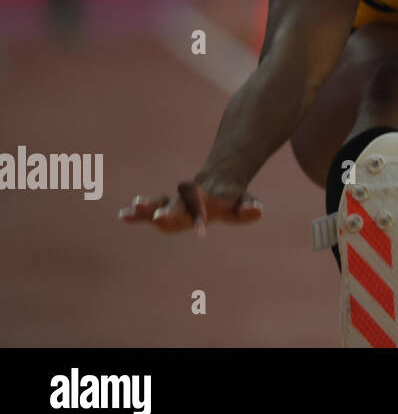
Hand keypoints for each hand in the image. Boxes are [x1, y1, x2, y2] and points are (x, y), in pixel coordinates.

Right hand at [118, 176, 262, 234]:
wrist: (216, 183)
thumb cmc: (232, 200)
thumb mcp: (244, 203)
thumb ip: (249, 208)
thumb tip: (257, 211)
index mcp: (208, 201)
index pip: (203, 208)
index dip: (202, 217)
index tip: (202, 230)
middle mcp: (188, 200)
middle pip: (178, 205)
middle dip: (170, 211)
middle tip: (160, 217)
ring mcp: (175, 202)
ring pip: (161, 202)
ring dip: (149, 206)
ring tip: (134, 208)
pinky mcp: (164, 207)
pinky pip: (149, 210)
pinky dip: (138, 214)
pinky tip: (123, 215)